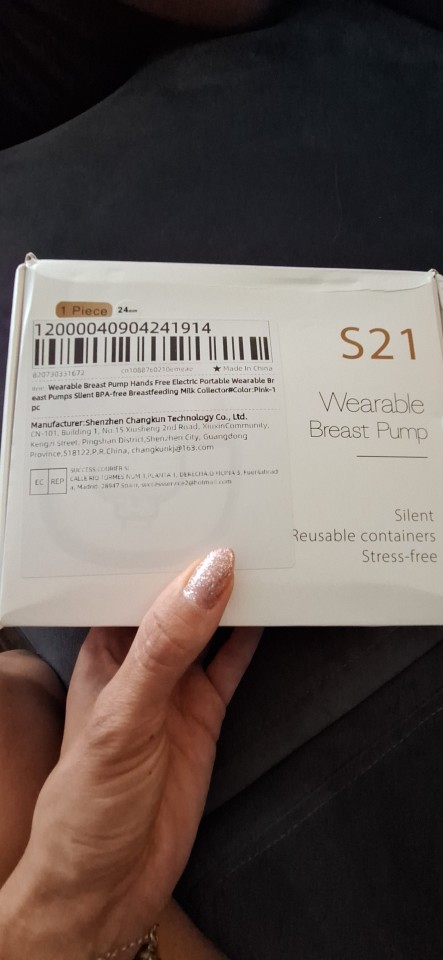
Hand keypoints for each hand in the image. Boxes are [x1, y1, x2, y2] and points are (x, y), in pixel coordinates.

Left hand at [0, 549, 259, 958]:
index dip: (162, 548)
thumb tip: (207, 577)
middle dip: (202, 566)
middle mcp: (140, 662)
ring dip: (232, 598)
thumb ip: (167, 645)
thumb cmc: (87, 803)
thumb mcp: (124, 714)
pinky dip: (252, 641)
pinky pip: (232, 666)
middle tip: (241, 519)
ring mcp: (174, 689)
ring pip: (209, 627)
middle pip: (176, 600)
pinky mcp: (204, 716)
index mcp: (103, 649)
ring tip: (264, 553)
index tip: (198, 508)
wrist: (108, 884)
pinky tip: (269, 613)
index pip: (133, 583)